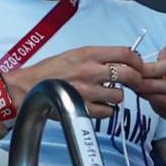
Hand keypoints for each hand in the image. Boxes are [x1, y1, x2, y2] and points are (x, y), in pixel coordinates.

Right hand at [3, 46, 144, 118]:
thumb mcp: (74, 54)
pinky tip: (96, 106)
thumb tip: (122, 61)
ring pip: (120, 96)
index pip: (125, 53)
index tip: (138, 66)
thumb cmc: (50, 70)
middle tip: (133, 83)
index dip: (137, 61)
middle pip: (129, 74)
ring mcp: (87, 91)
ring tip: (105, 95)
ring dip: (116, 97)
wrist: (27, 88)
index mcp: (88, 53)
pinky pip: (108, 112)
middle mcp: (90, 70)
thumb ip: (97, 57)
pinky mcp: (83, 108)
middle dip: (135, 80)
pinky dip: (106, 111)